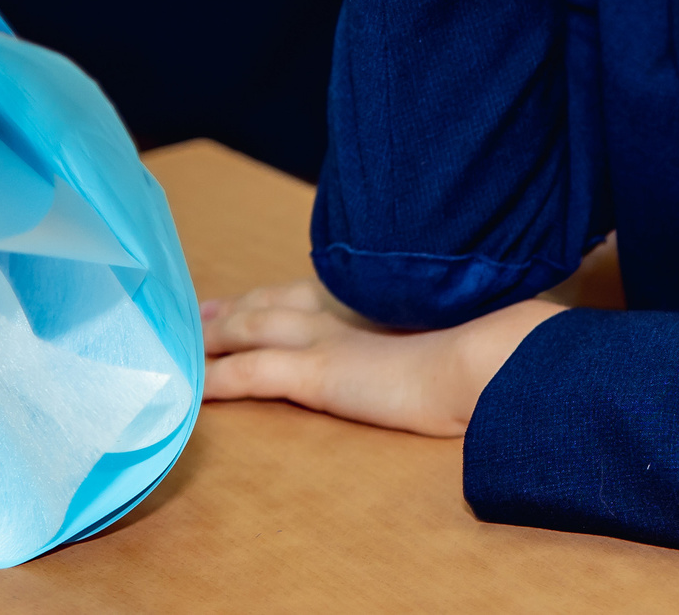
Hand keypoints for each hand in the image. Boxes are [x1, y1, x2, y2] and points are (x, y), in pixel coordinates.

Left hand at [200, 280, 563, 436]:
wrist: (493, 359)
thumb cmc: (495, 344)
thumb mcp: (467, 321)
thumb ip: (447, 323)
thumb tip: (459, 332)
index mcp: (380, 293)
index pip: (315, 289)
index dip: (279, 291)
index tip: (255, 293)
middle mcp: (348, 305)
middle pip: (274, 300)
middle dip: (234, 305)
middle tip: (199, 310)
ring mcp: (329, 337)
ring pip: (252, 329)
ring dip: (213, 336)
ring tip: (182, 343)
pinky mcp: (319, 373)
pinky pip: (250, 375)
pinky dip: (216, 380)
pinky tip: (191, 390)